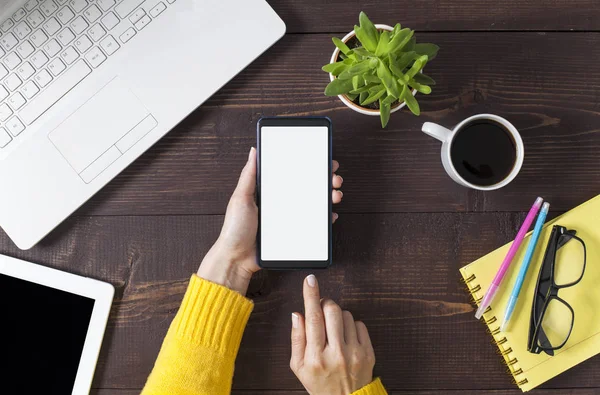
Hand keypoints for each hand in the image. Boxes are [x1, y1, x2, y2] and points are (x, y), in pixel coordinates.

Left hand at [198, 148, 344, 294]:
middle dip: (324, 180)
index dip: (309, 166)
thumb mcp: (240, 198)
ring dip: (328, 197)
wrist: (237, 259)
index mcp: (269, 191)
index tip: (323, 160)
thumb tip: (254, 151)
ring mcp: (288, 218)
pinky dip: (324, 218)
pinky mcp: (292, 233)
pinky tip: (331, 214)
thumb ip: (248, 176)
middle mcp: (281, 203)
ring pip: (313, 204)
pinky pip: (312, 224)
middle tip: (334, 178)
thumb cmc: (234, 229)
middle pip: (307, 187)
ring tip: (335, 195)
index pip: (292, 174)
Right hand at [290, 275, 375, 394]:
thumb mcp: (298, 367)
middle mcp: (336, 354)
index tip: (310, 281)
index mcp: (316, 357)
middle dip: (325, 304)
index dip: (311, 295)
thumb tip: (298, 315)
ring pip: (346, 314)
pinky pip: (359, 324)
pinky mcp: (368, 352)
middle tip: (322, 310)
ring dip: (337, 317)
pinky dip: (351, 326)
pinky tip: (345, 338)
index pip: (313, 318)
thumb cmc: (320, 384)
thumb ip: (296, 339)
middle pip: (331, 310)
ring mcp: (354, 353)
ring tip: (334, 332)